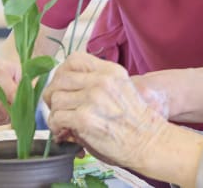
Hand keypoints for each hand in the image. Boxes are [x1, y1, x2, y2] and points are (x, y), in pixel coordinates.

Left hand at [43, 52, 166, 169]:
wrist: (149, 142)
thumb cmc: (135, 122)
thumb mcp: (120, 90)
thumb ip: (95, 85)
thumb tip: (64, 92)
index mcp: (110, 71)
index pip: (74, 59)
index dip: (62, 73)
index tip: (62, 87)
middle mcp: (101, 81)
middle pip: (60, 78)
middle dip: (53, 95)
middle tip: (59, 108)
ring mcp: (92, 98)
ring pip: (56, 99)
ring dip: (56, 114)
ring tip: (65, 124)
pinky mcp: (84, 118)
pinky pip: (56, 118)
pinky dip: (57, 127)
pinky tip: (66, 133)